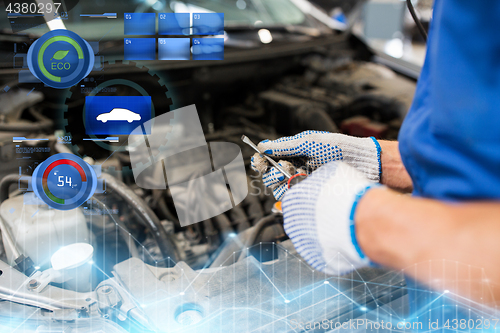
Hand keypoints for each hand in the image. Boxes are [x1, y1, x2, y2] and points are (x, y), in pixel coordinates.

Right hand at [251, 131, 380, 199]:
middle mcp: (297, 167)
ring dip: (282, 182)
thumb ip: (286, 145)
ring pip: (280, 187)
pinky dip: (290, 195)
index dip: (262, 160)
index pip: (271, 158)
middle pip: (272, 174)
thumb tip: (262, 146)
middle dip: (273, 172)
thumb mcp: (310, 142)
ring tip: (293, 176)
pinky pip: (294, 197)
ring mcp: (304, 181)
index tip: (259, 161)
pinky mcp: (312, 193)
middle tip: (283, 169)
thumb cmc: (339, 148)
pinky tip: (296, 189)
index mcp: (295, 152)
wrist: (364, 164)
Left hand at [282, 162, 379, 274]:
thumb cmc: (349, 195)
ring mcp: (305, 246)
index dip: (313, 199)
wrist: (365, 220)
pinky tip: (347, 239)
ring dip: (326, 234)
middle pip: (303, 221)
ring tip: (345, 226)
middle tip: (336, 213)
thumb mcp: (332, 172)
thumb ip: (321, 179)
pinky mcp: (320, 261)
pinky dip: (335, 248)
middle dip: (319, 218)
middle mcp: (294, 226)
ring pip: (314, 238)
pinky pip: (326, 253)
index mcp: (292, 201)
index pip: (297, 199)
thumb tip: (324, 180)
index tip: (323, 199)